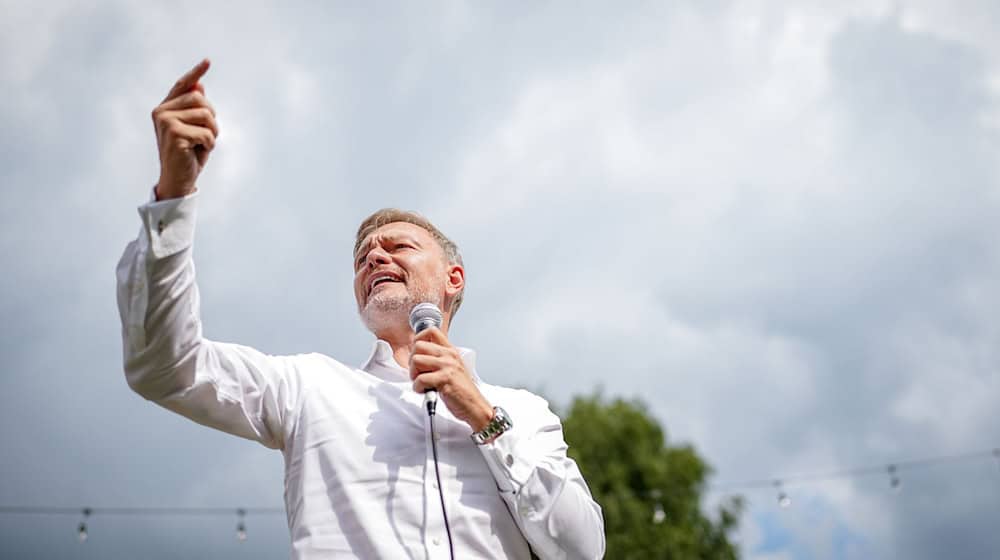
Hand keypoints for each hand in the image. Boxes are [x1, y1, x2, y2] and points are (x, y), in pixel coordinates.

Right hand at [151, 59, 218, 199]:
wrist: (177, 180)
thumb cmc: (188, 155)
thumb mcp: (194, 129)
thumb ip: (194, 109)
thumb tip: (200, 85)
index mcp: (165, 108)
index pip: (183, 85)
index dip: (196, 72)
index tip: (208, 61)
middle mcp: (161, 111)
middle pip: (201, 99)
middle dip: (211, 120)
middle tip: (204, 137)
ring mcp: (166, 121)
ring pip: (207, 115)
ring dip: (212, 134)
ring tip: (201, 146)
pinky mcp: (174, 134)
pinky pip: (207, 133)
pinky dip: (209, 145)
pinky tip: (198, 153)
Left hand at [409, 328, 493, 431]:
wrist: (474, 406)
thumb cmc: (462, 391)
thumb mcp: (453, 368)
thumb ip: (438, 360)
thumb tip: (417, 356)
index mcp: (451, 351)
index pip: (431, 331)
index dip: (418, 339)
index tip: (417, 353)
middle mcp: (449, 356)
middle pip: (418, 346)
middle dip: (412, 362)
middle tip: (418, 373)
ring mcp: (447, 366)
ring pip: (416, 360)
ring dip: (414, 375)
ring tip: (422, 383)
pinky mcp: (444, 379)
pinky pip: (420, 379)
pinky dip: (418, 388)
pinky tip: (426, 391)